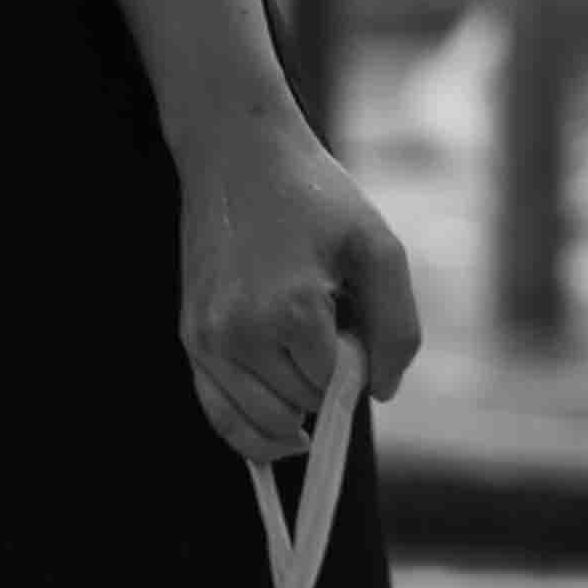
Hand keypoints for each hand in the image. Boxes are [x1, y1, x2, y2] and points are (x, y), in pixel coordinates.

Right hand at [175, 104, 420, 461]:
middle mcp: (239, 335)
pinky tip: (283, 430)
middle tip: (327, 326)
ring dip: (293, 406)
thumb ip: (398, 328)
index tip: (350, 318)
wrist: (236, 152)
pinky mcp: (189, 338)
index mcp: (291, 311)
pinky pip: (221, 418)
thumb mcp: (379, 246)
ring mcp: (206, 340)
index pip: (336, 385)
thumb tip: (380, 392)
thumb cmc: (313, 195)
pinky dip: (253, 435)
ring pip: (263, 424)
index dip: (355, 362)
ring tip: (302, 352)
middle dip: (323, 382)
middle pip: (301, 407)